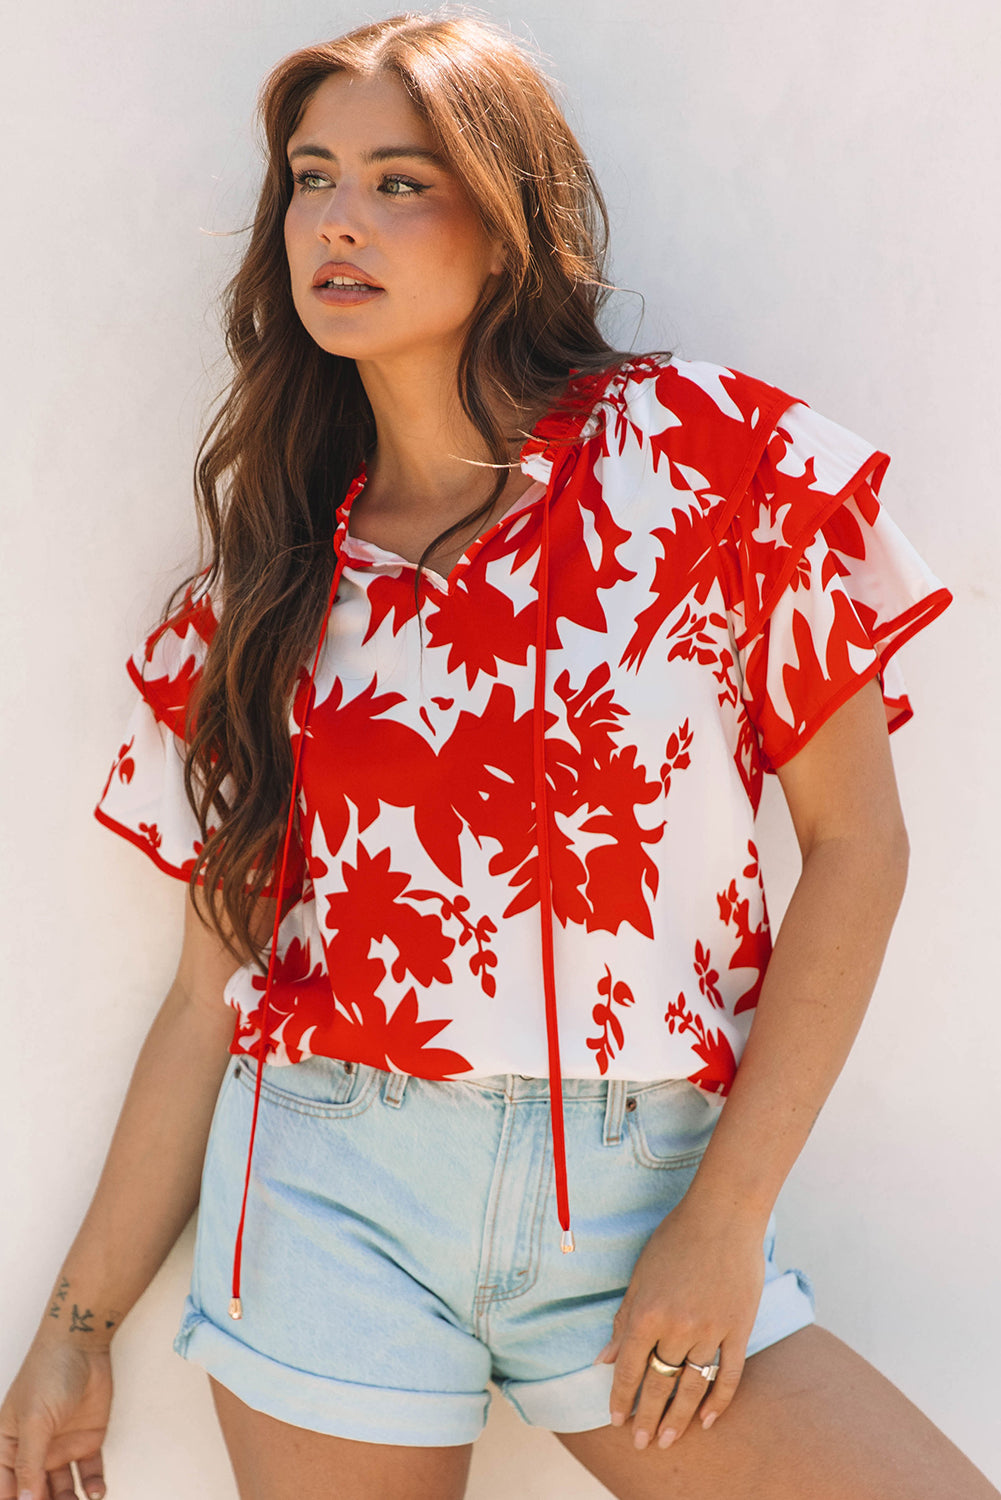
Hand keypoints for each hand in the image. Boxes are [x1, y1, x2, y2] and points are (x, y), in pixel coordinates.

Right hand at [0, 1334, 111, 1499]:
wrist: (82, 1344)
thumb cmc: (48, 1373)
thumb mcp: (34, 1421)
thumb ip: (29, 1463)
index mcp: (9, 1449)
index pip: (8, 1491)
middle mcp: (34, 1453)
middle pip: (36, 1494)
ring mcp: (60, 1447)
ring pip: (62, 1490)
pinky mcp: (86, 1440)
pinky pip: (88, 1473)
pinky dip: (92, 1487)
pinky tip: (96, 1493)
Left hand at [595, 1195, 766, 1449]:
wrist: (723, 1214)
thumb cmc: (676, 1238)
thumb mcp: (640, 1275)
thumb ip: (624, 1319)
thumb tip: (604, 1360)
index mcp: (647, 1312)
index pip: (629, 1368)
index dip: (621, 1398)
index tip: (616, 1420)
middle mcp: (677, 1326)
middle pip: (659, 1384)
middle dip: (647, 1418)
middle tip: (642, 1443)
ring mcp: (711, 1329)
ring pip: (691, 1386)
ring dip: (679, 1417)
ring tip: (669, 1440)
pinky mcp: (738, 1328)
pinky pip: (728, 1374)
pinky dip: (718, 1400)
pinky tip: (707, 1420)